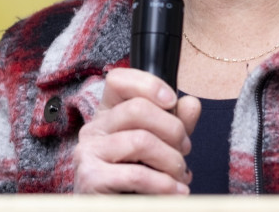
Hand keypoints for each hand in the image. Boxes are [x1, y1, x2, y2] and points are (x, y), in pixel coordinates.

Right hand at [72, 67, 201, 193]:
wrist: (115, 211)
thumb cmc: (138, 181)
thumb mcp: (161, 146)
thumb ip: (176, 124)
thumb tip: (191, 103)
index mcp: (107, 114)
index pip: (118, 80)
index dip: (149, 84)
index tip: (172, 102)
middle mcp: (93, 129)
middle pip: (137, 109)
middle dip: (173, 129)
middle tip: (185, 150)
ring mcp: (88, 152)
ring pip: (140, 141)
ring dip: (172, 161)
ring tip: (181, 176)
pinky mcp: (91, 178)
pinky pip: (136, 174)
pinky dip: (164, 185)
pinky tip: (175, 192)